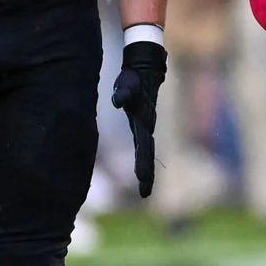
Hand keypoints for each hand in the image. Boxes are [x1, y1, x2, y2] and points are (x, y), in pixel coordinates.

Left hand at [111, 41, 166, 197]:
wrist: (146, 72)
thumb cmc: (134, 77)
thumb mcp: (127, 82)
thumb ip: (123, 92)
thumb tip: (117, 101)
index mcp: (144, 119)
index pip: (144, 145)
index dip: (142, 161)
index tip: (141, 178)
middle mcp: (147, 126)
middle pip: (148, 154)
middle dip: (147, 174)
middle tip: (145, 193)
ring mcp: (146, 128)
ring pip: (147, 153)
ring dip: (147, 171)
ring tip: (145, 191)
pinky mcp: (142, 128)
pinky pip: (144, 149)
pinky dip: (144, 162)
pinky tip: (142, 176)